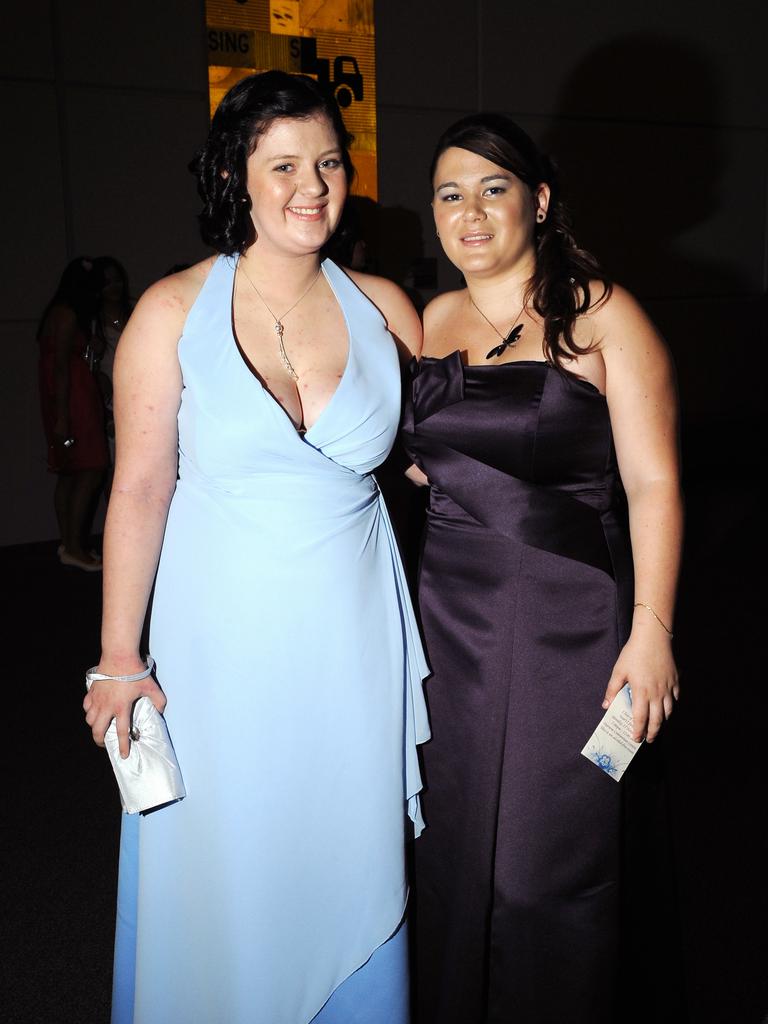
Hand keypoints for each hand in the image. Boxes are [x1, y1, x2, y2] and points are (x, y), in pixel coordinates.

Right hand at [83, 667, 166, 758]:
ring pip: (90, 719)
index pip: (121, 732)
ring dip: (94, 725)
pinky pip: (86, 706)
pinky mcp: (92, 691)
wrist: (119, 655)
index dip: (123, 745)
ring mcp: (97, 699)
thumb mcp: (151, 686)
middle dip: (100, 740)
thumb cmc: (135, 671)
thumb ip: (159, 700)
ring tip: (100, 726)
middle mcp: (107, 706)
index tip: (124, 755)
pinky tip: (94, 710)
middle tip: (104, 743)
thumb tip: (161, 710)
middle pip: (98, 730)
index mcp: (121, 707)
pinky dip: (89, 711)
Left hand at [602, 626, 678, 742]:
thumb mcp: (619, 671)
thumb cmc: (633, 653)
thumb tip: (606, 705)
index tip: (635, 739)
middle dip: (653, 733)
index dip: (638, 730)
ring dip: (662, 721)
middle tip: (649, 739)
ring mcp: (668, 688)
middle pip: (657, 720)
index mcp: (641, 692)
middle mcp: (656, 693)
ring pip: (668, 711)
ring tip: (657, 726)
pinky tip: (667, 708)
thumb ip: (612, 689)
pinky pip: (675, 699)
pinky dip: (671, 706)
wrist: (653, 638)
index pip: (640, 718)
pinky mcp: (675, 681)